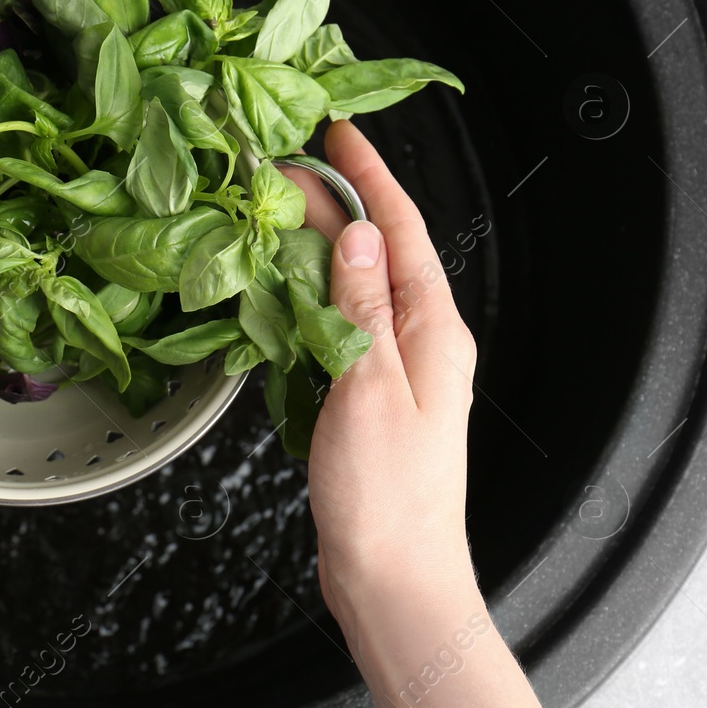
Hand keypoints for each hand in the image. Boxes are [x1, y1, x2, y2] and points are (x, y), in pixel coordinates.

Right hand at [281, 120, 477, 627]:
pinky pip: (336, 327)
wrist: (394, 579)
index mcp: (434, 330)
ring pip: (353, 286)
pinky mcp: (366, 397)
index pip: (402, 229)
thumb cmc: (389, 498)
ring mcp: (395, 369)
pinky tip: (274, 290)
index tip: (337, 129)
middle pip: (378, 250)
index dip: (368, 175)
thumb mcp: (370, 389)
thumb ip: (362, 307)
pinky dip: (304, 298)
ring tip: (273, 210)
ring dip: (316, 245)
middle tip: (284, 162)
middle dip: (336, 200)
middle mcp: (422, 341)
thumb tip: (357, 233)